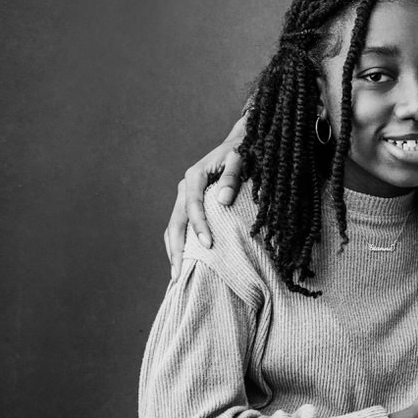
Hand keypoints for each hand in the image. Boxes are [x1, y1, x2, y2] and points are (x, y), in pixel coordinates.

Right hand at [164, 114, 249, 277]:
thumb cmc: (242, 150)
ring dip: (174, 250)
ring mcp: (185, 196)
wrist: (239, 142)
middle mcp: (185, 187)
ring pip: (174, 226)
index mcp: (195, 177)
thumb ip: (232, 177)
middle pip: (175, 222)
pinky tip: (182, 261)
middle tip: (178, 274)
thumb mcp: (240, 159)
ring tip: (176, 275)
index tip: (208, 245)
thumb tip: (223, 201)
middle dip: (176, 249)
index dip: (199, 226)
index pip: (192, 206)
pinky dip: (179, 243)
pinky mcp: (191, 203)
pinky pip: (181, 226)